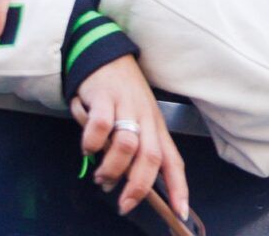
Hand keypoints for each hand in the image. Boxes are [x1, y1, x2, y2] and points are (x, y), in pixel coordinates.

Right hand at [71, 55, 186, 220]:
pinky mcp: (105, 98)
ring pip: (127, 145)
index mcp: (157, 128)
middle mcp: (146, 119)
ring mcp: (127, 107)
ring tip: (101, 176)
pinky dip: (92, 142)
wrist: (107, 57)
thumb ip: (130, 153)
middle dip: (139, 187)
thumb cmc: (122, 95)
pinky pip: (101, 126)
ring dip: (113, 167)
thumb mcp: (135, 123)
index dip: (179, 187)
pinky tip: (88, 147)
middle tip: (124, 203)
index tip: (180, 212)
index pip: (173, 161)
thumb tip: (120, 185)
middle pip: (151, 157)